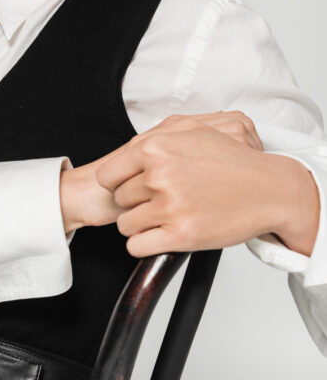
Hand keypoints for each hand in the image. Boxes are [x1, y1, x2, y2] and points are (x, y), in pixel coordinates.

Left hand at [60, 111, 266, 248]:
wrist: (270, 189)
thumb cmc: (233, 162)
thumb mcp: (192, 132)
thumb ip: (153, 139)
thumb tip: (124, 154)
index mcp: (156, 148)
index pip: (108, 175)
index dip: (118, 183)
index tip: (132, 187)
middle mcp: (159, 175)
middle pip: (119, 200)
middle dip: (136, 203)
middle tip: (162, 201)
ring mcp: (170, 206)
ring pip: (126, 225)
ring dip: (142, 225)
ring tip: (167, 218)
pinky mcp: (181, 234)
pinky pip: (137, 246)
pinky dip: (146, 245)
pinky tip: (165, 235)